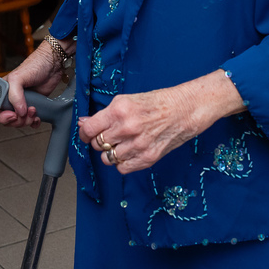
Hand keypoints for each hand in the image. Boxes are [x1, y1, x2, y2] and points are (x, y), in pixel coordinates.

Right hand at [0, 44, 66, 128]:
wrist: (53, 65)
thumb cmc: (35, 65)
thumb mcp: (18, 78)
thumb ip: (14, 96)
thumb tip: (19, 112)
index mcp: (0, 91)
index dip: (1, 116)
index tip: (13, 115)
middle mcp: (9, 98)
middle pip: (6, 119)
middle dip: (17, 120)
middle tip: (26, 113)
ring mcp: (21, 104)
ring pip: (18, 122)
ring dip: (27, 121)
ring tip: (34, 111)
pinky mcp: (32, 107)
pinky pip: (29, 122)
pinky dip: (34, 123)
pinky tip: (37, 117)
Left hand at [77, 86, 199, 174]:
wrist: (184, 110)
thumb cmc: (157, 103)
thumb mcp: (128, 101)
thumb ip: (105, 114)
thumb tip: (84, 123)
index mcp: (119, 110)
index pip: (89, 129)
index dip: (84, 133)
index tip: (87, 134)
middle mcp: (127, 128)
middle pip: (97, 144)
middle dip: (99, 141)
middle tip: (109, 135)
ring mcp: (137, 145)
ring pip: (108, 158)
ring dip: (111, 152)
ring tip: (122, 143)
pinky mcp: (147, 158)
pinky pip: (122, 168)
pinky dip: (122, 162)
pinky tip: (129, 152)